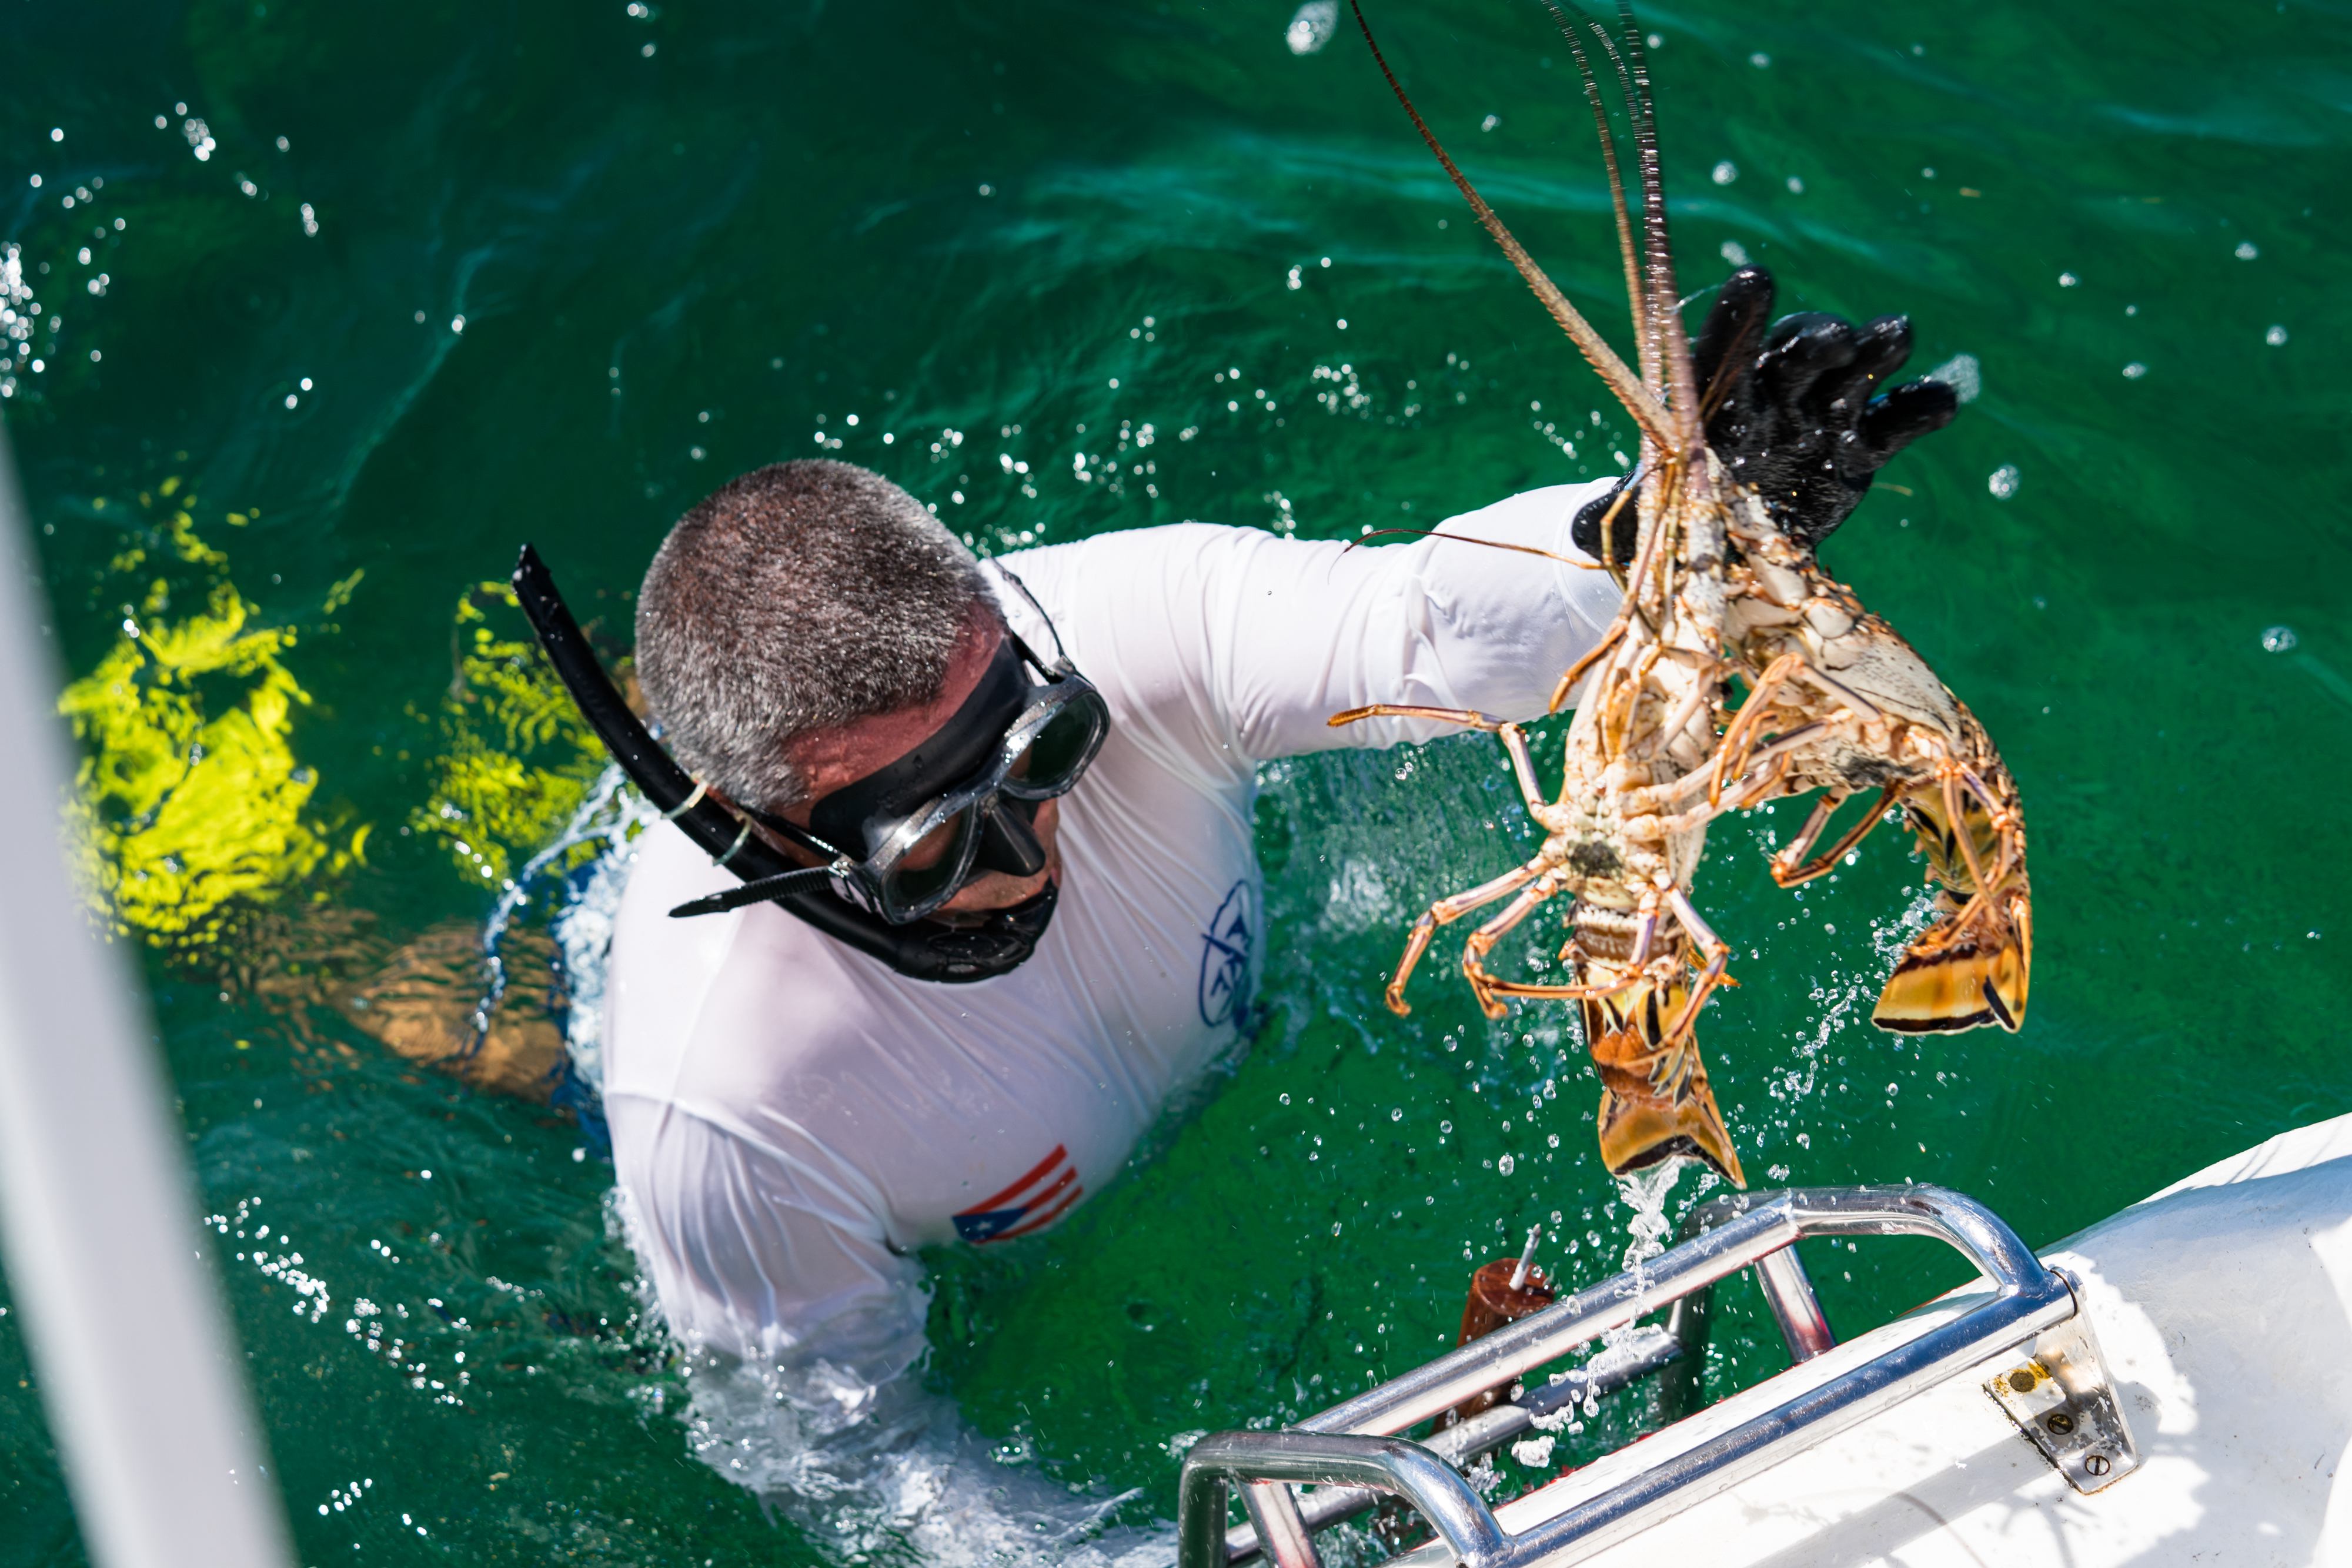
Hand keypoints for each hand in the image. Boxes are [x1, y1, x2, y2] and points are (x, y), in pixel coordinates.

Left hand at [1573, 265, 1957, 563]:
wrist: (1719, 543)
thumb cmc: (1667, 516)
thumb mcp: (1631, 519)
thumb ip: (1609, 518)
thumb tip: (1576, 530)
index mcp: (1708, 402)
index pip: (1718, 351)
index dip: (1736, 321)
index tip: (1755, 281)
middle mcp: (1768, 396)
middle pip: (1792, 355)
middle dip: (1811, 340)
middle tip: (1830, 340)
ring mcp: (1818, 418)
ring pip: (1850, 373)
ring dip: (1873, 352)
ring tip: (1894, 335)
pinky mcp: (1858, 454)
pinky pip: (1893, 425)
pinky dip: (1918, 410)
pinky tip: (1942, 398)